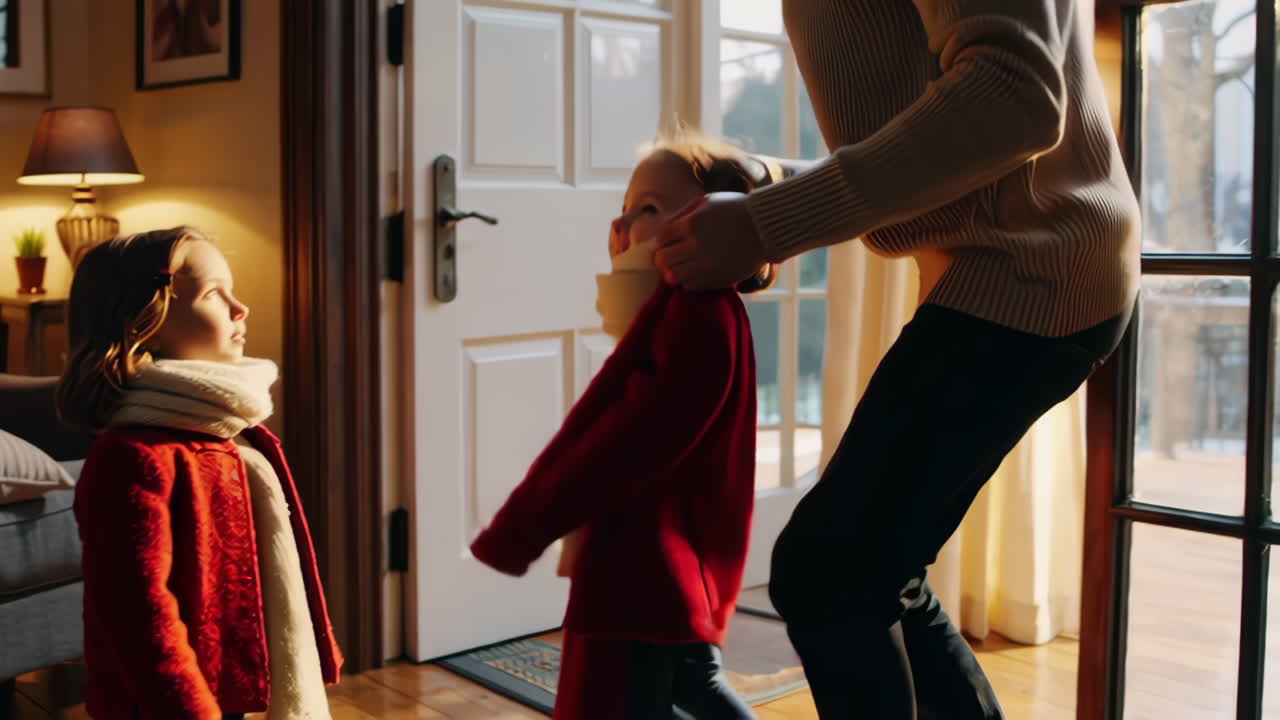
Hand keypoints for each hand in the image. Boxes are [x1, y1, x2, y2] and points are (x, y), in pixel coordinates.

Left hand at [654, 192, 768, 289]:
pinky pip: (691, 285)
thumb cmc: (735, 210)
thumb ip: (683, 214)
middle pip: (663, 259)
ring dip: (673, 272)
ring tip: (680, 268)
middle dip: (662, 259)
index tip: (666, 244)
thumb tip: (664, 230)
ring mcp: (707, 264)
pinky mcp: (718, 278)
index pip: (661, 239)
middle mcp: (696, 246)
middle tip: (669, 258)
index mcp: (691, 224)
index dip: (661, 242)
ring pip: (674, 276)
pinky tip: (696, 272)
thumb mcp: (707, 201)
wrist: (766, 227)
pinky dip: (689, 280)